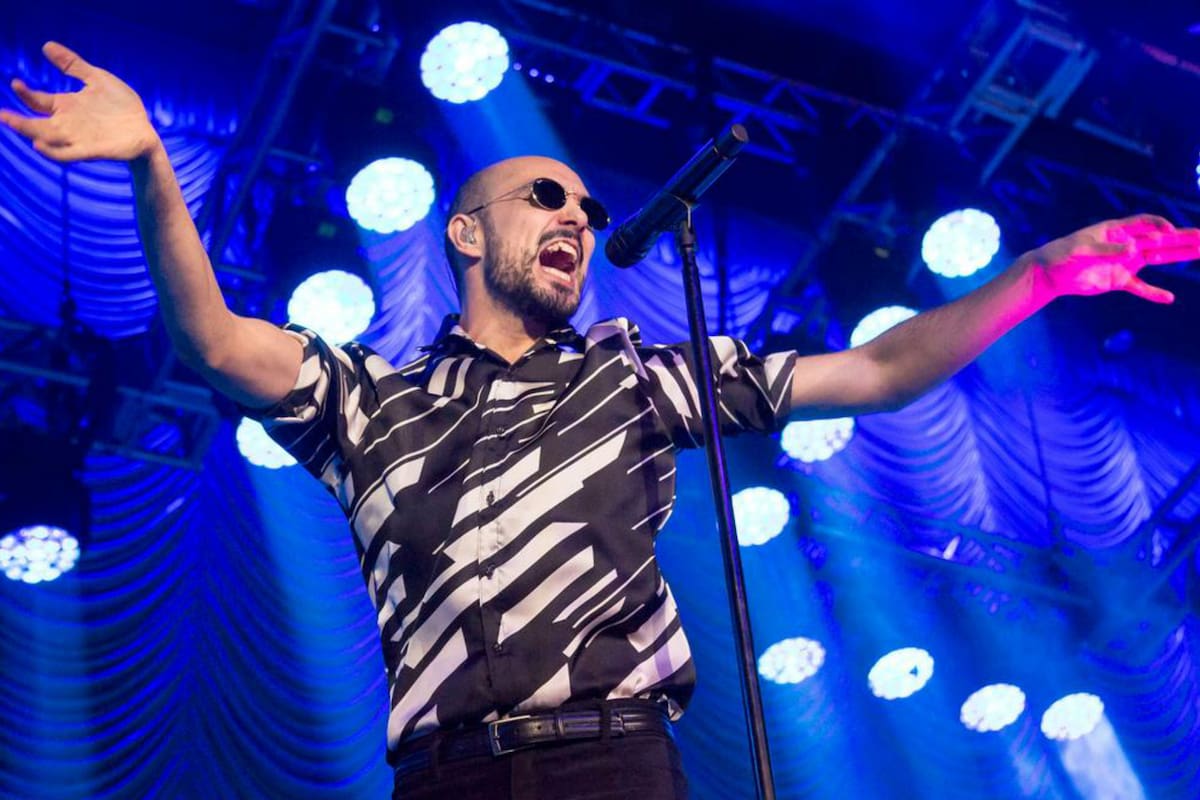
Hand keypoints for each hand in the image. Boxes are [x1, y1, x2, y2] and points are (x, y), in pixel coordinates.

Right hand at [0, 41, 158, 161]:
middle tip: (1, 115)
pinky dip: (51, 151)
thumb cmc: (122, 106)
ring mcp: (77, 138)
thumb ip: (73, 65)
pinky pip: (65, 154)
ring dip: (29, 133)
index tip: (16, 83)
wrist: (144, 130)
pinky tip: (39, 145)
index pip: (37, 101)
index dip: (25, 93)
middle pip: (35, 123)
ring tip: (13, 124)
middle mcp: (67, 123)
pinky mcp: (89, 151)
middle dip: (16, 120)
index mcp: (66, 106)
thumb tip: (46, 46)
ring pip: (45, 138)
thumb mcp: (97, 79)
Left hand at [1026, 214, 1199, 304]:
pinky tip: (1168, 298)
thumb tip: (1134, 249)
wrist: (1049, 274)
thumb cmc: (1062, 255)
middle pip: (1160, 239)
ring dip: (1178, 256)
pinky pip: (1140, 287)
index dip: (1160, 226)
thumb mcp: (1082, 250)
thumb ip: (1107, 250)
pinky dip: (1153, 293)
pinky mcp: (1119, 280)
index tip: (1170, 233)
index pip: (1145, 223)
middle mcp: (1126, 244)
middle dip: (1183, 238)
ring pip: (1158, 258)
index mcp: (1116, 230)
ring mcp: (1125, 262)